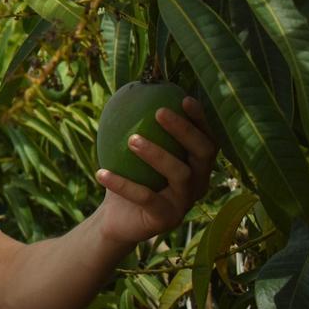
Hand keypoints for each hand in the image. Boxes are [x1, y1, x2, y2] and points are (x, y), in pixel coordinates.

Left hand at [94, 97, 217, 244]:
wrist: (117, 218)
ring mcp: (185, 203)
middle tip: (159, 112)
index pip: (207, 137)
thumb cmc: (130, 176)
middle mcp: (198, 182)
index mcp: (196, 164)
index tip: (183, 98)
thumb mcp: (133, 151)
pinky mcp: (167, 219)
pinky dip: (123, 184)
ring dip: (156, 153)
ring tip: (131, 140)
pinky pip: (146, 198)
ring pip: (179, 174)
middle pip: (203, 153)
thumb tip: (131, 89)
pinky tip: (100, 172)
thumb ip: (139, 126)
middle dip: (184, 130)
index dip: (200, 119)